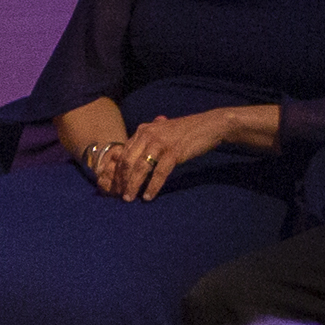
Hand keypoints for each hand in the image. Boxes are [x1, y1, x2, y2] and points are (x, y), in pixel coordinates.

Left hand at [102, 113, 228, 200]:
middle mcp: (147, 135)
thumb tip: (134, 162)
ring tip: (129, 198)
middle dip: (122, 180)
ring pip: (141, 168)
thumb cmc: (185, 132)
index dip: (117, 171)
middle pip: (128, 161)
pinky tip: (148, 196)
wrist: (209, 125)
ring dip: (133, 185)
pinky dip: (152, 186)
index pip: (123, 153)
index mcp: (142, 131)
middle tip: (119, 195)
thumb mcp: (161, 133)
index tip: (115, 185)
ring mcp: (160, 143)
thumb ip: (147, 143)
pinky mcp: (174, 152)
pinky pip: (159, 173)